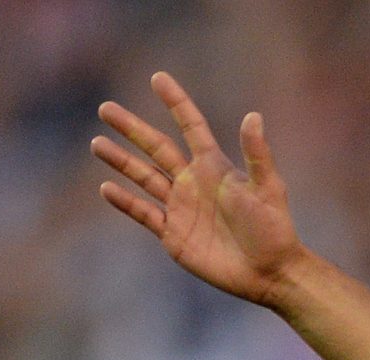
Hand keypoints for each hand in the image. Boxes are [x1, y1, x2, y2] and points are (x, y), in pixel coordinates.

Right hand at [93, 72, 302, 306]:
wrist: (270, 272)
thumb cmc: (273, 229)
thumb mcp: (268, 188)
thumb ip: (257, 154)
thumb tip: (254, 115)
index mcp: (215, 167)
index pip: (190, 127)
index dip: (176, 102)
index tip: (158, 77)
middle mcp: (194, 183)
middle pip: (156, 148)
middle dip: (131, 128)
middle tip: (105, 108)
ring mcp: (181, 208)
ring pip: (144, 177)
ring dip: (120, 160)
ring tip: (96, 142)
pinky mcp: (174, 234)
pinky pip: (144, 213)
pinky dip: (125, 202)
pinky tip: (106, 188)